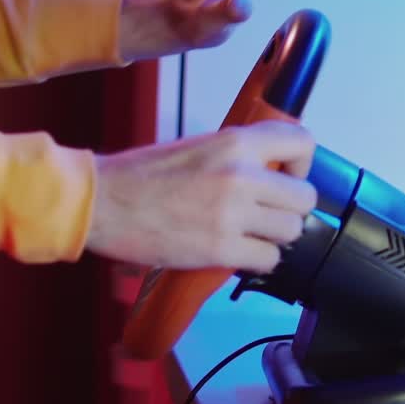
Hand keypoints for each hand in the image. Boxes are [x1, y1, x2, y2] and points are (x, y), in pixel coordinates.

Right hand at [86, 119, 316, 272]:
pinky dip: (256, 260)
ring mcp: (232, 215)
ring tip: (246, 234)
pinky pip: (268, 260)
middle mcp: (240, 176)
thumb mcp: (193, 147)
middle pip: (304, 197)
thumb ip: (234, 156)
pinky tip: (234, 252)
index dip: (302, 163)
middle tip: (265, 212)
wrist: (100, 203)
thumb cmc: (137, 175)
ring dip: (273, 236)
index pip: (301, 143)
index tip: (288, 175)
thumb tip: (267, 170)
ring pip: (291, 231)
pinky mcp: (220, 249)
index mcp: (233, 143)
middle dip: (288, 207)